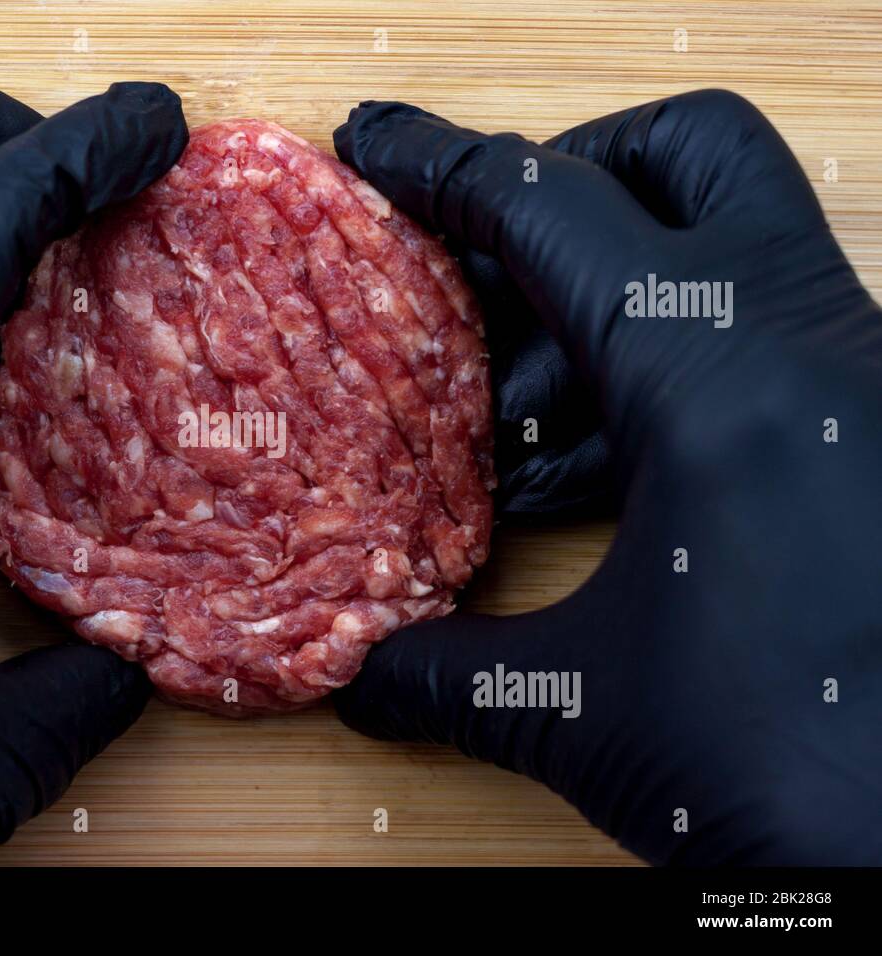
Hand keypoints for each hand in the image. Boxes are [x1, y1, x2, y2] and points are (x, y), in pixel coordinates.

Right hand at [332, 90, 881, 864]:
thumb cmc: (787, 770)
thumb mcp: (585, 710)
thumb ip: (447, 674)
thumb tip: (353, 671)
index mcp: (721, 382)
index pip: (553, 213)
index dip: (446, 170)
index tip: (378, 147)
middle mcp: (815, 348)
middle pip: (690, 158)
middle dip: (572, 181)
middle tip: (492, 265)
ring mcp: (864, 385)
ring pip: (731, 254)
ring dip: (607, 313)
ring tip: (525, 432)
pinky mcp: (877, 437)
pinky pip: (764, 346)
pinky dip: (668, 376)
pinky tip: (605, 481)